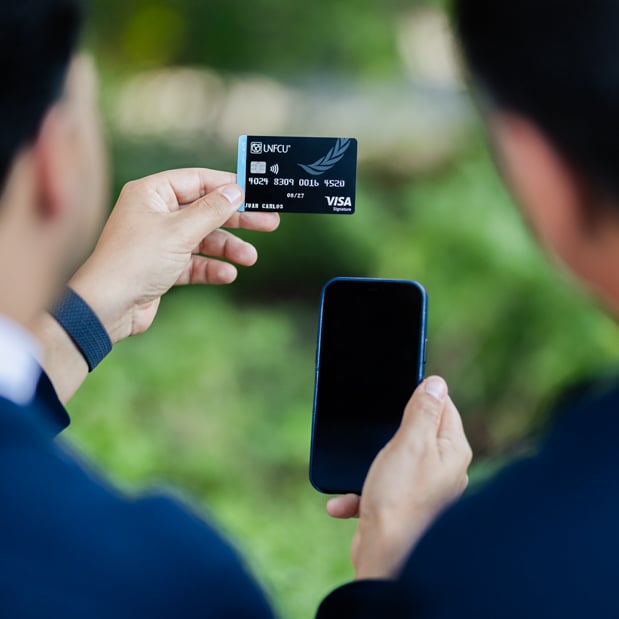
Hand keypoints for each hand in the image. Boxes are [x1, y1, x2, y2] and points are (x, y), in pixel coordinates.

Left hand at [69, 168, 278, 342]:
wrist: (108, 306)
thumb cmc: (136, 261)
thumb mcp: (180, 231)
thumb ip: (212, 210)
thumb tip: (236, 191)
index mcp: (151, 194)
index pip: (197, 181)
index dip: (227, 186)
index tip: (256, 192)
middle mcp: (155, 214)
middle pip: (205, 211)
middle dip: (237, 220)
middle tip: (269, 223)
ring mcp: (159, 241)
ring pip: (202, 239)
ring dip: (227, 248)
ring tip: (249, 258)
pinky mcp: (162, 267)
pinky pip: (193, 262)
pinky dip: (210, 268)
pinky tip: (227, 275)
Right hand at [327, 377, 471, 579]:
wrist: (386, 557)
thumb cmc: (400, 498)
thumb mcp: (410, 442)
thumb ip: (424, 411)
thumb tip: (437, 383)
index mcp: (451, 451)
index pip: (445, 407)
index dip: (423, 394)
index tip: (401, 387)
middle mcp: (442, 471)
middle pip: (418, 432)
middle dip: (392, 429)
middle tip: (376, 427)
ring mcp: (422, 491)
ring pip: (394, 461)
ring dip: (370, 463)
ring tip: (359, 468)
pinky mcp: (401, 509)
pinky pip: (379, 490)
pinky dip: (360, 493)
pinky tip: (343, 502)